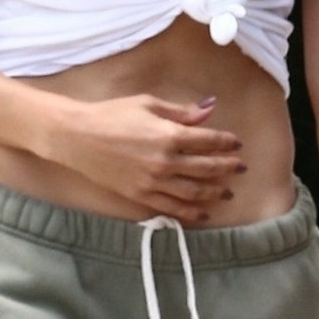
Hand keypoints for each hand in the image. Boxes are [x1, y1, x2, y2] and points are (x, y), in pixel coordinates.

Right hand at [43, 94, 244, 224]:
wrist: (78, 137)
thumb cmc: (112, 115)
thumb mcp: (148, 104)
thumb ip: (181, 112)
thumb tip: (209, 109)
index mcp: (169, 135)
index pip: (209, 141)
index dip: (226, 142)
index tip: (236, 143)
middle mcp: (165, 162)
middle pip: (207, 168)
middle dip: (228, 168)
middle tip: (241, 168)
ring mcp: (153, 182)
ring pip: (193, 192)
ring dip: (214, 193)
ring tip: (227, 193)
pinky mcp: (140, 196)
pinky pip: (171, 208)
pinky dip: (189, 212)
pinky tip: (202, 213)